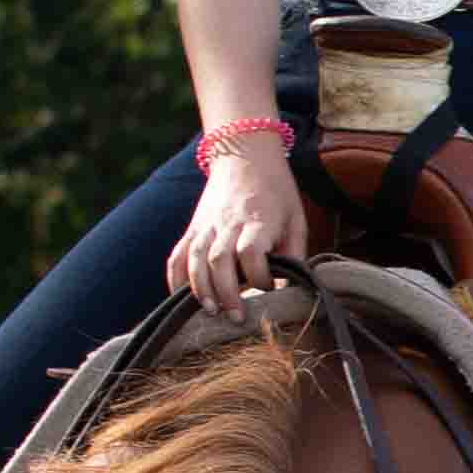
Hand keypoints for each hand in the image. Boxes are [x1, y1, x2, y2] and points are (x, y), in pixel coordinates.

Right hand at [172, 139, 312, 307]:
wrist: (244, 154)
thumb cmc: (277, 192)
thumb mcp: (296, 218)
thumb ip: (294, 253)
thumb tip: (292, 288)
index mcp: (257, 220)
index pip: (251, 252)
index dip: (259, 276)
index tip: (270, 289)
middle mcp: (228, 223)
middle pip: (219, 260)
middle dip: (226, 293)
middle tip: (236, 319)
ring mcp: (206, 225)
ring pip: (195, 259)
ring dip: (200, 289)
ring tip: (210, 312)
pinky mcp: (192, 228)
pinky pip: (177, 255)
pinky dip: (176, 278)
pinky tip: (181, 299)